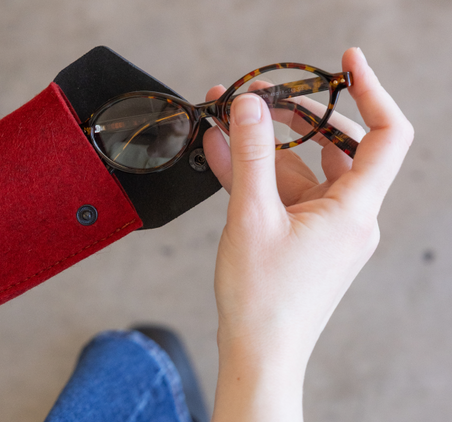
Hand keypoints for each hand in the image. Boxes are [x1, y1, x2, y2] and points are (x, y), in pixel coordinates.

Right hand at [203, 48, 412, 420]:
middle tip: (264, 94)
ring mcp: (323, 227)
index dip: (370, 91)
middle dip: (298, 114)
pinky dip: (256, 171)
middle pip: (337, 145)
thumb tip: (251, 106)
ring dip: (266, 142)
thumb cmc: (263, 299)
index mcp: (353, 210)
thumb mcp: (252, 216)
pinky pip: (282, 192)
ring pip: (301, 168)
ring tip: (227, 116)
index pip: (385, 135)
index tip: (346, 62)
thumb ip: (252, 155)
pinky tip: (223, 150)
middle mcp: (347, 215)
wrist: (258, 352)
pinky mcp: (300, 237)